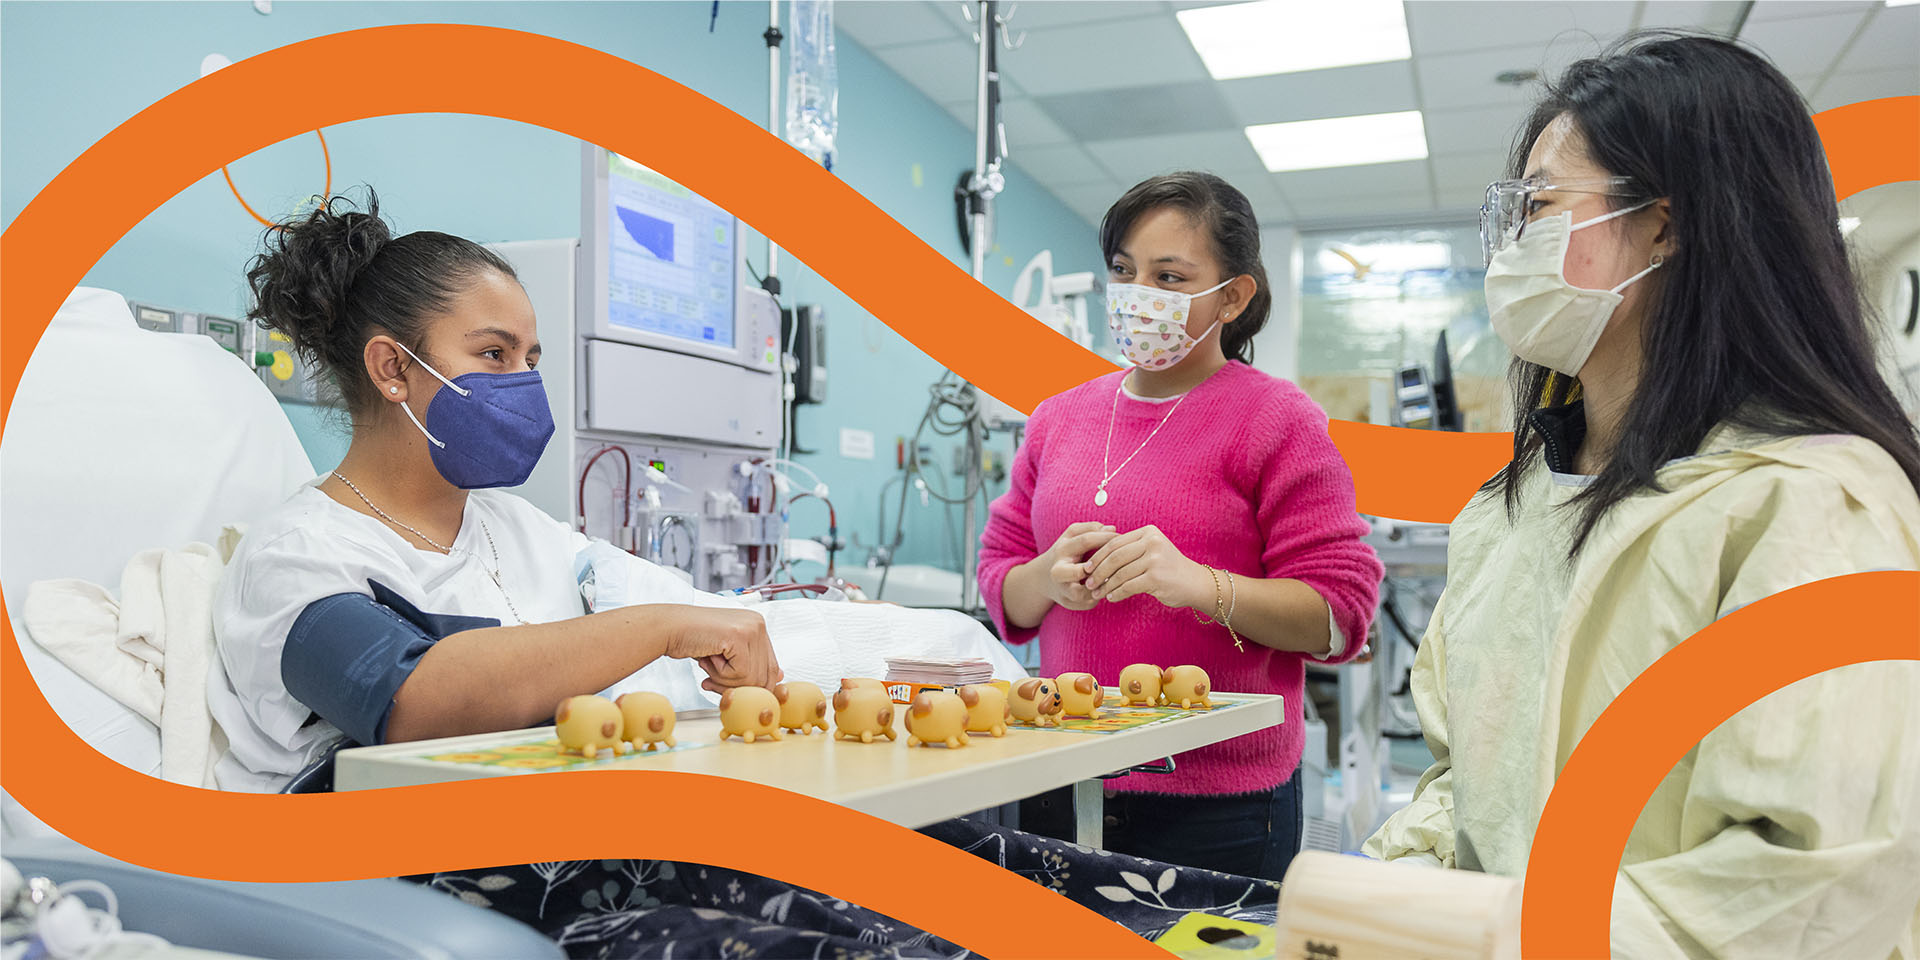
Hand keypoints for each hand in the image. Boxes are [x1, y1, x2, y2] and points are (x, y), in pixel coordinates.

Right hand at [664, 607, 783, 691]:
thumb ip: (750, 663)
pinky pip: (741, 674)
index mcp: (758, 625)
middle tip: (711, 680)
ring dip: (725, 680)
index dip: (748, 683)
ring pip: (753, 678)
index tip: (726, 683)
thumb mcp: (726, 654)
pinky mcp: (739, 636)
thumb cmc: (693, 640)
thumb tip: (778, 678)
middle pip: (765, 676)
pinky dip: (720, 675)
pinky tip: (707, 658)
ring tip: (708, 664)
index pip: (770, 668)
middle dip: (737, 685)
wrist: (668, 628)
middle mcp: (758, 624)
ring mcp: (751, 628)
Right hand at [1044, 522, 1116, 610]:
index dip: (1106, 539)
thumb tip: (1112, 529)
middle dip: (1098, 569)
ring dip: (1101, 587)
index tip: (1122, 539)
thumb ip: (1091, 529)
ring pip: (1082, 594)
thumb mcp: (1073, 535)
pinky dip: (1101, 596)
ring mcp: (1062, 590)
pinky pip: (1088, 603)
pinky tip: (1111, 589)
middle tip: (1115, 564)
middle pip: (1078, 572)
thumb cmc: (1067, 551)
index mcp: (1062, 550)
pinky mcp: (1069, 603)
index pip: (1086, 541)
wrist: (1044, 577)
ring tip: (1114, 579)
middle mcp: (1058, 571)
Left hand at [1081, 524, 1208, 608]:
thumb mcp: (1151, 551)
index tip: (1086, 568)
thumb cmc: (1168, 569)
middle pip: (1115, 557)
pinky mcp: (1156, 578)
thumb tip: (1096, 560)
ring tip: (1097, 593)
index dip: (1097, 556)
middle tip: (1088, 582)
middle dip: (1098, 571)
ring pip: (1120, 573)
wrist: (1195, 583)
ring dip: (1105, 586)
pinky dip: (1117, 593)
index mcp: (1148, 532)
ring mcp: (1155, 559)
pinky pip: (1128, 586)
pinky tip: (1111, 598)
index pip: (1114, 543)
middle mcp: (1152, 542)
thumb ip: (1130, 550)